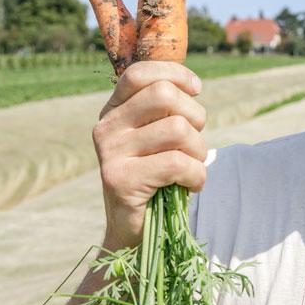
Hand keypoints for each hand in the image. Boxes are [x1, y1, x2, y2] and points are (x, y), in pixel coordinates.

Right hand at [93, 61, 207, 249]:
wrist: (137, 230)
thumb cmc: (158, 176)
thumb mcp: (159, 136)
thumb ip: (166, 109)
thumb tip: (192, 83)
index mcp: (114, 111)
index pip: (140, 73)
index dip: (175, 74)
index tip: (197, 89)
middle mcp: (106, 128)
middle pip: (164, 95)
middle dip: (195, 116)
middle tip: (195, 141)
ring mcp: (110, 153)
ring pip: (178, 129)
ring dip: (199, 151)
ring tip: (192, 167)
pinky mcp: (120, 180)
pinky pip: (177, 163)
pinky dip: (197, 175)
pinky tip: (192, 185)